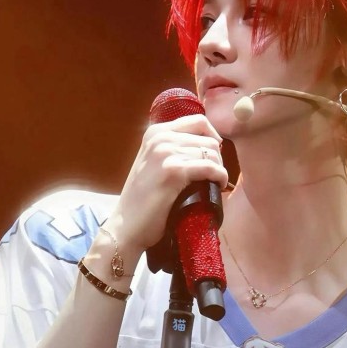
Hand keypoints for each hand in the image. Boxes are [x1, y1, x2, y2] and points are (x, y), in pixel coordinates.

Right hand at [104, 113, 228, 259]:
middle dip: (218, 158)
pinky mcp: (172, 171)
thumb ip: (173, 149)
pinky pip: (209, 168)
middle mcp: (159, 137)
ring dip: (219, 169)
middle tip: (215, 176)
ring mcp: (165, 152)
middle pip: (208, 138)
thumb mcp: (154, 164)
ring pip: (211, 153)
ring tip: (215, 183)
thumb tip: (209, 145)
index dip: (213, 138)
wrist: (126, 225)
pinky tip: (218, 185)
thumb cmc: (144, 200)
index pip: (199, 122)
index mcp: (155, 132)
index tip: (213, 157)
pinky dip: (220, 177)